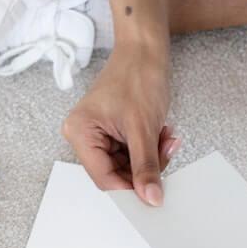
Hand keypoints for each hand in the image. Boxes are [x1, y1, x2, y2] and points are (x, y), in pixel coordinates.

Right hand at [61, 42, 179, 205]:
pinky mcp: (114, 131)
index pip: (103, 178)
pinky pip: (133, 152)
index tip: (153, 193)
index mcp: (80, 133)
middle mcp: (84, 135)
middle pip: (116, 173)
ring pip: (128, 164)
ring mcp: (99, 133)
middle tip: (166, 152)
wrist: (146, 49)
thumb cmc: (138, 76)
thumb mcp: (144, 129)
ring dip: (152, 156)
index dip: (129, 188)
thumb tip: (150, 197)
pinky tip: (162, 133)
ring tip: (165, 137)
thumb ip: (146, 166)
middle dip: (145, 167)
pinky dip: (151, 147)